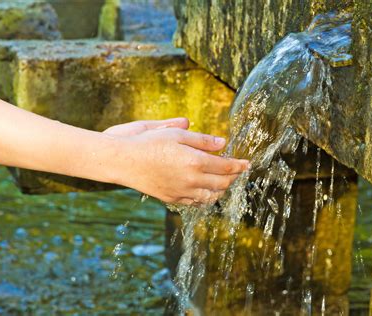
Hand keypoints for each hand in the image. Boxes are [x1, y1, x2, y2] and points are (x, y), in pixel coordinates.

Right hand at [106, 120, 249, 205]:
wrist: (123, 161)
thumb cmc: (149, 142)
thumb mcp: (177, 135)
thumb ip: (203, 140)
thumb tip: (223, 143)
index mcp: (195, 161)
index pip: (227, 167)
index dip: (240, 165)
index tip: (247, 164)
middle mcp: (191, 180)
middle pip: (222, 183)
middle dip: (233, 177)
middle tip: (236, 170)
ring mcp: (182, 192)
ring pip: (211, 196)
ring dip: (221, 189)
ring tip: (223, 181)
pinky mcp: (172, 199)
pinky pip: (195, 202)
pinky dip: (205, 197)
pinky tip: (205, 190)